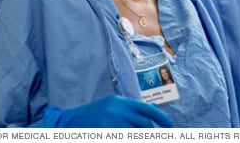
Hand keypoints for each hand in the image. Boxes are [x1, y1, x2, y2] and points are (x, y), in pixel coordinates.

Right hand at [45, 95, 172, 127]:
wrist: (68, 122)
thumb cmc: (94, 115)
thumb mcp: (113, 106)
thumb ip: (132, 108)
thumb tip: (154, 108)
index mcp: (121, 102)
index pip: (147, 109)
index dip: (162, 118)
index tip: (170, 126)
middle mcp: (117, 111)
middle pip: (144, 125)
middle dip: (154, 133)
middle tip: (160, 136)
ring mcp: (111, 124)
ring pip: (136, 133)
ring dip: (143, 135)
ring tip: (146, 135)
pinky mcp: (106, 133)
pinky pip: (124, 136)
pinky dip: (129, 136)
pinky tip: (128, 136)